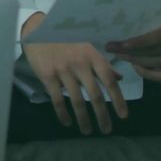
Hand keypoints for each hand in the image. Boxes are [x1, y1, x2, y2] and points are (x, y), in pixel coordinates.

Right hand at [20, 13, 127, 134]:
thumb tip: (119, 78)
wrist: (37, 29)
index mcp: (92, 56)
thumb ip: (102, 63)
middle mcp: (80, 64)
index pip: (109, 81)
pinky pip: (57, 99)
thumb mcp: (86, 46)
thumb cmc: (65, 39)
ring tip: (87, 131)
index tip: (123, 116)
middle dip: (102, 115)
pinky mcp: (48, 76)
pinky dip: (63, 113)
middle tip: (106, 130)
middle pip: (95, 95)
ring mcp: (63, 70)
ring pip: (76, 100)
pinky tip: (67, 122)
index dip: (118, 100)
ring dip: (84, 119)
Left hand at [107, 17, 160, 81]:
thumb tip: (116, 30)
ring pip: (157, 64)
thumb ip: (142, 23)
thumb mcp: (155, 20)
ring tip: (120, 55)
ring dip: (135, 61)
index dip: (140, 41)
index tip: (122, 44)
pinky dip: (145, 73)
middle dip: (132, 51)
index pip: (159, 36)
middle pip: (157, 51)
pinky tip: (135, 66)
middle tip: (112, 49)